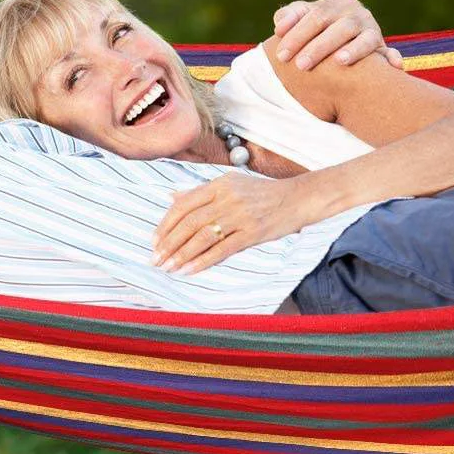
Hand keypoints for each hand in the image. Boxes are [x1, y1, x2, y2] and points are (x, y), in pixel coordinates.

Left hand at [152, 173, 305, 274]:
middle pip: (189, 223)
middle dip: (169, 243)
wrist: (298, 198)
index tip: (154, 240)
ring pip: (203, 237)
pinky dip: (203, 261)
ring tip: (168, 267)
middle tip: (156, 259)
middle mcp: (227, 198)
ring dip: (182, 255)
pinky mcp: (253, 233)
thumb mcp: (230, 183)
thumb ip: (201, 192)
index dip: (165, 224)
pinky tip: (190, 270)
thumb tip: (172, 197)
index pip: (183, 205)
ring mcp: (240, 216)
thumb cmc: (262, 192)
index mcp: (218, 185)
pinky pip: (222, 249)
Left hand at [273, 0, 402, 71]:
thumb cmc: (310, 31)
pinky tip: (393, 66)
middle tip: (300, 65)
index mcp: (336, 3)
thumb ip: (288, 17)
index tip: (281, 55)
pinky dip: (391, 58)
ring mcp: (372, 29)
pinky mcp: (382, 47)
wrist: (336, 43)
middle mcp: (357, 13)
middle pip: (338, 28)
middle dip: (318, 47)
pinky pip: (388, 52)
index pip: (315, 16)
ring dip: (354, 49)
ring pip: (364, 38)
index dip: (297, 35)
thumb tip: (280, 27)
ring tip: (339, 61)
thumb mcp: (299, 20)